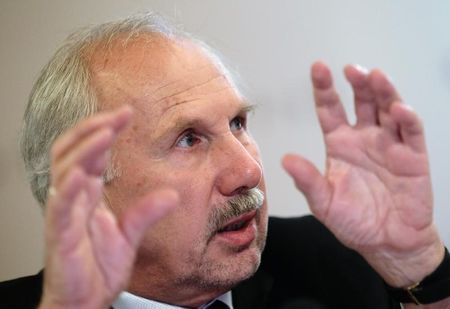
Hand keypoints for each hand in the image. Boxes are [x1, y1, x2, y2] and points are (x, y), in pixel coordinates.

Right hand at [39, 107, 177, 308]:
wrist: (85, 301)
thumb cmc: (98, 268)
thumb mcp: (130, 236)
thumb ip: (147, 213)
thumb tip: (172, 195)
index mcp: (88, 195)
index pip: (91, 152)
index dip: (105, 130)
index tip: (127, 114)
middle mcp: (73, 198)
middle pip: (73, 151)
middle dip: (94, 128)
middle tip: (119, 114)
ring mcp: (64, 214)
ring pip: (64, 171)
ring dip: (85, 149)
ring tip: (105, 131)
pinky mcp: (60, 235)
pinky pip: (61, 207)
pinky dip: (69, 188)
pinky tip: (83, 173)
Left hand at [282, 62, 443, 286]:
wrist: (387, 242)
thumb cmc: (354, 221)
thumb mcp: (324, 203)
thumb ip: (308, 181)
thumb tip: (286, 160)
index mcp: (340, 144)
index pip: (330, 109)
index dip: (324, 89)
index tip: (318, 68)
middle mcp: (364, 138)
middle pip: (362, 101)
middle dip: (358, 83)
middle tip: (350, 70)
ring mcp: (389, 144)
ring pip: (388, 109)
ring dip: (383, 91)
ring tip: (375, 77)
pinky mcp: (413, 156)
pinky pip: (411, 132)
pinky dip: (407, 118)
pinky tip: (398, 109)